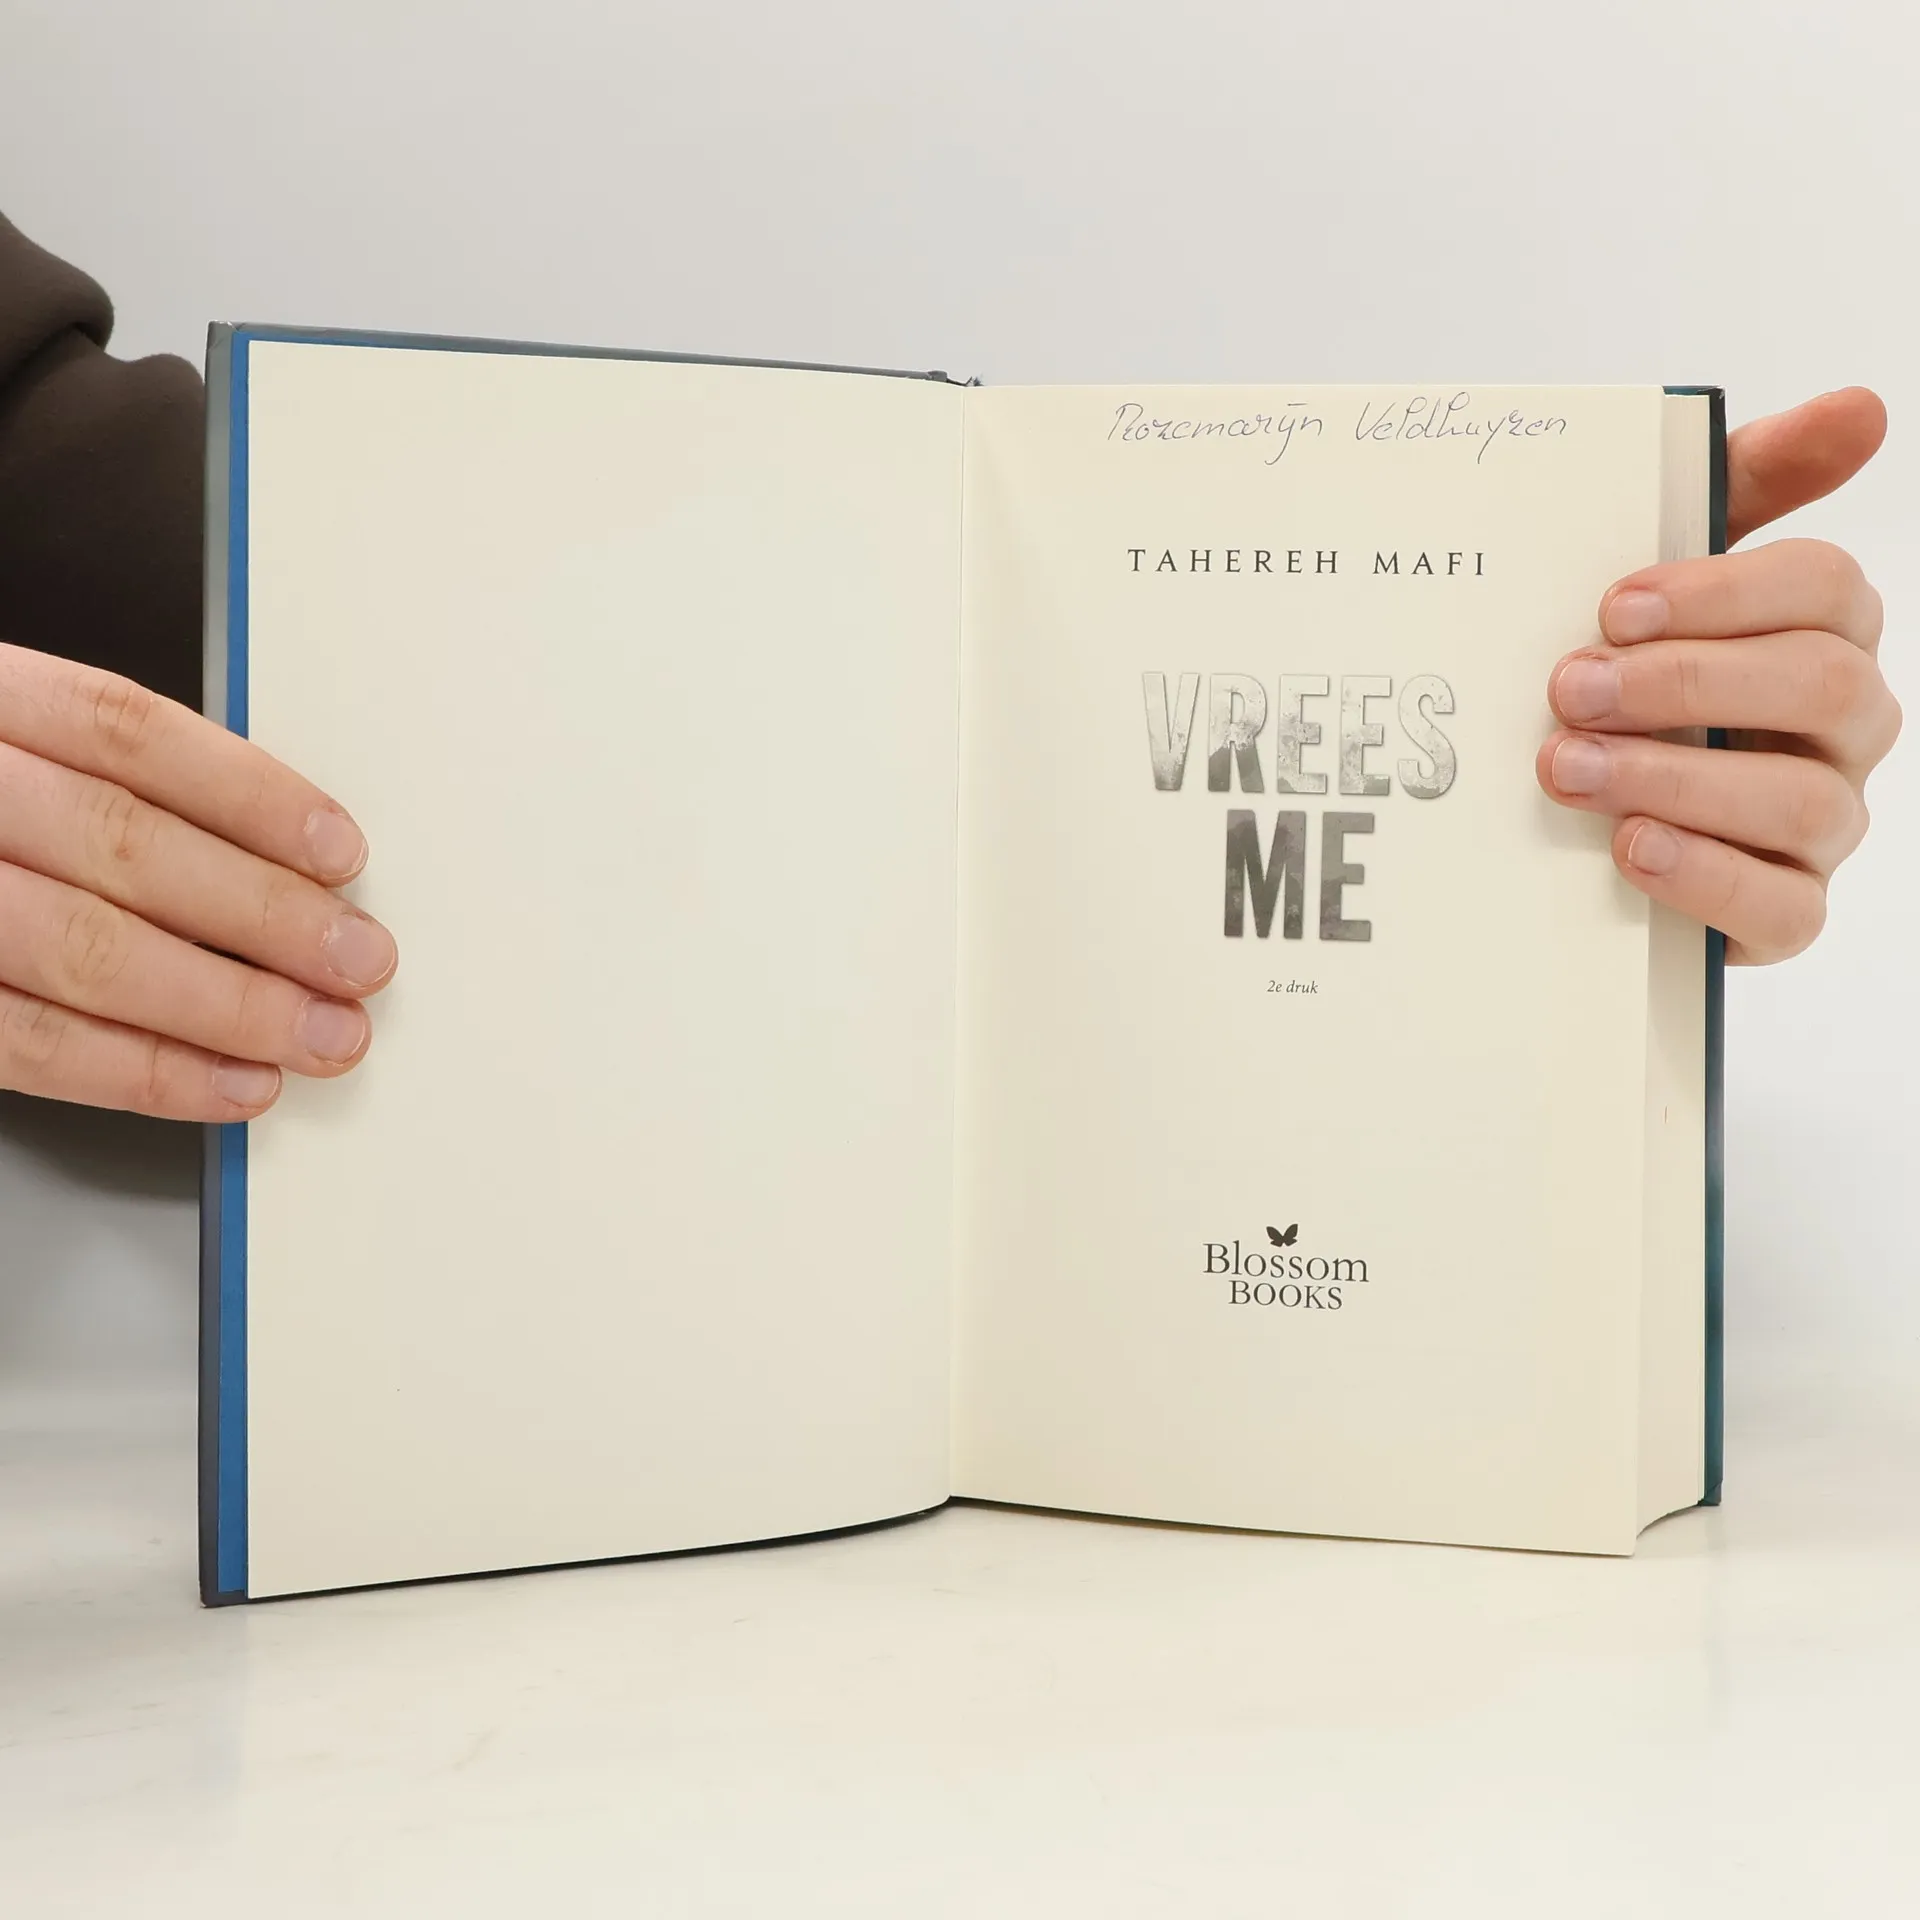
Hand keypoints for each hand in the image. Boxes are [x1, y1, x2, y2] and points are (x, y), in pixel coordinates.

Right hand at [0, 645, 395, 1117]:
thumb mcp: (8, 746)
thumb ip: (103, 779)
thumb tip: (276, 851)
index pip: (127, 735)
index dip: (249, 795)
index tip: (340, 852)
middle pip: (122, 847)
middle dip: (262, 915)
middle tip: (359, 961)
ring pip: (82, 951)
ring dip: (224, 1006)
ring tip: (320, 1034)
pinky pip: (27, 1044)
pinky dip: (144, 1072)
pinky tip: (230, 1085)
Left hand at [1536, 387, 1896, 962]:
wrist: (1577, 818)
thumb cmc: (1631, 674)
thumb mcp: (1663, 578)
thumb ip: (1743, 484)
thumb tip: (1862, 407)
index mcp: (1824, 632)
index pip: (1825, 589)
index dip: (1724, 593)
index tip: (1612, 605)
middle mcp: (1848, 725)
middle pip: (1820, 687)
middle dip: (1685, 684)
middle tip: (1569, 687)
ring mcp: (1826, 823)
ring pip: (1798, 799)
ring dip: (1674, 778)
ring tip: (1567, 768)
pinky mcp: (1787, 912)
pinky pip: (1783, 908)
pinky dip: (1704, 877)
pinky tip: (1629, 847)